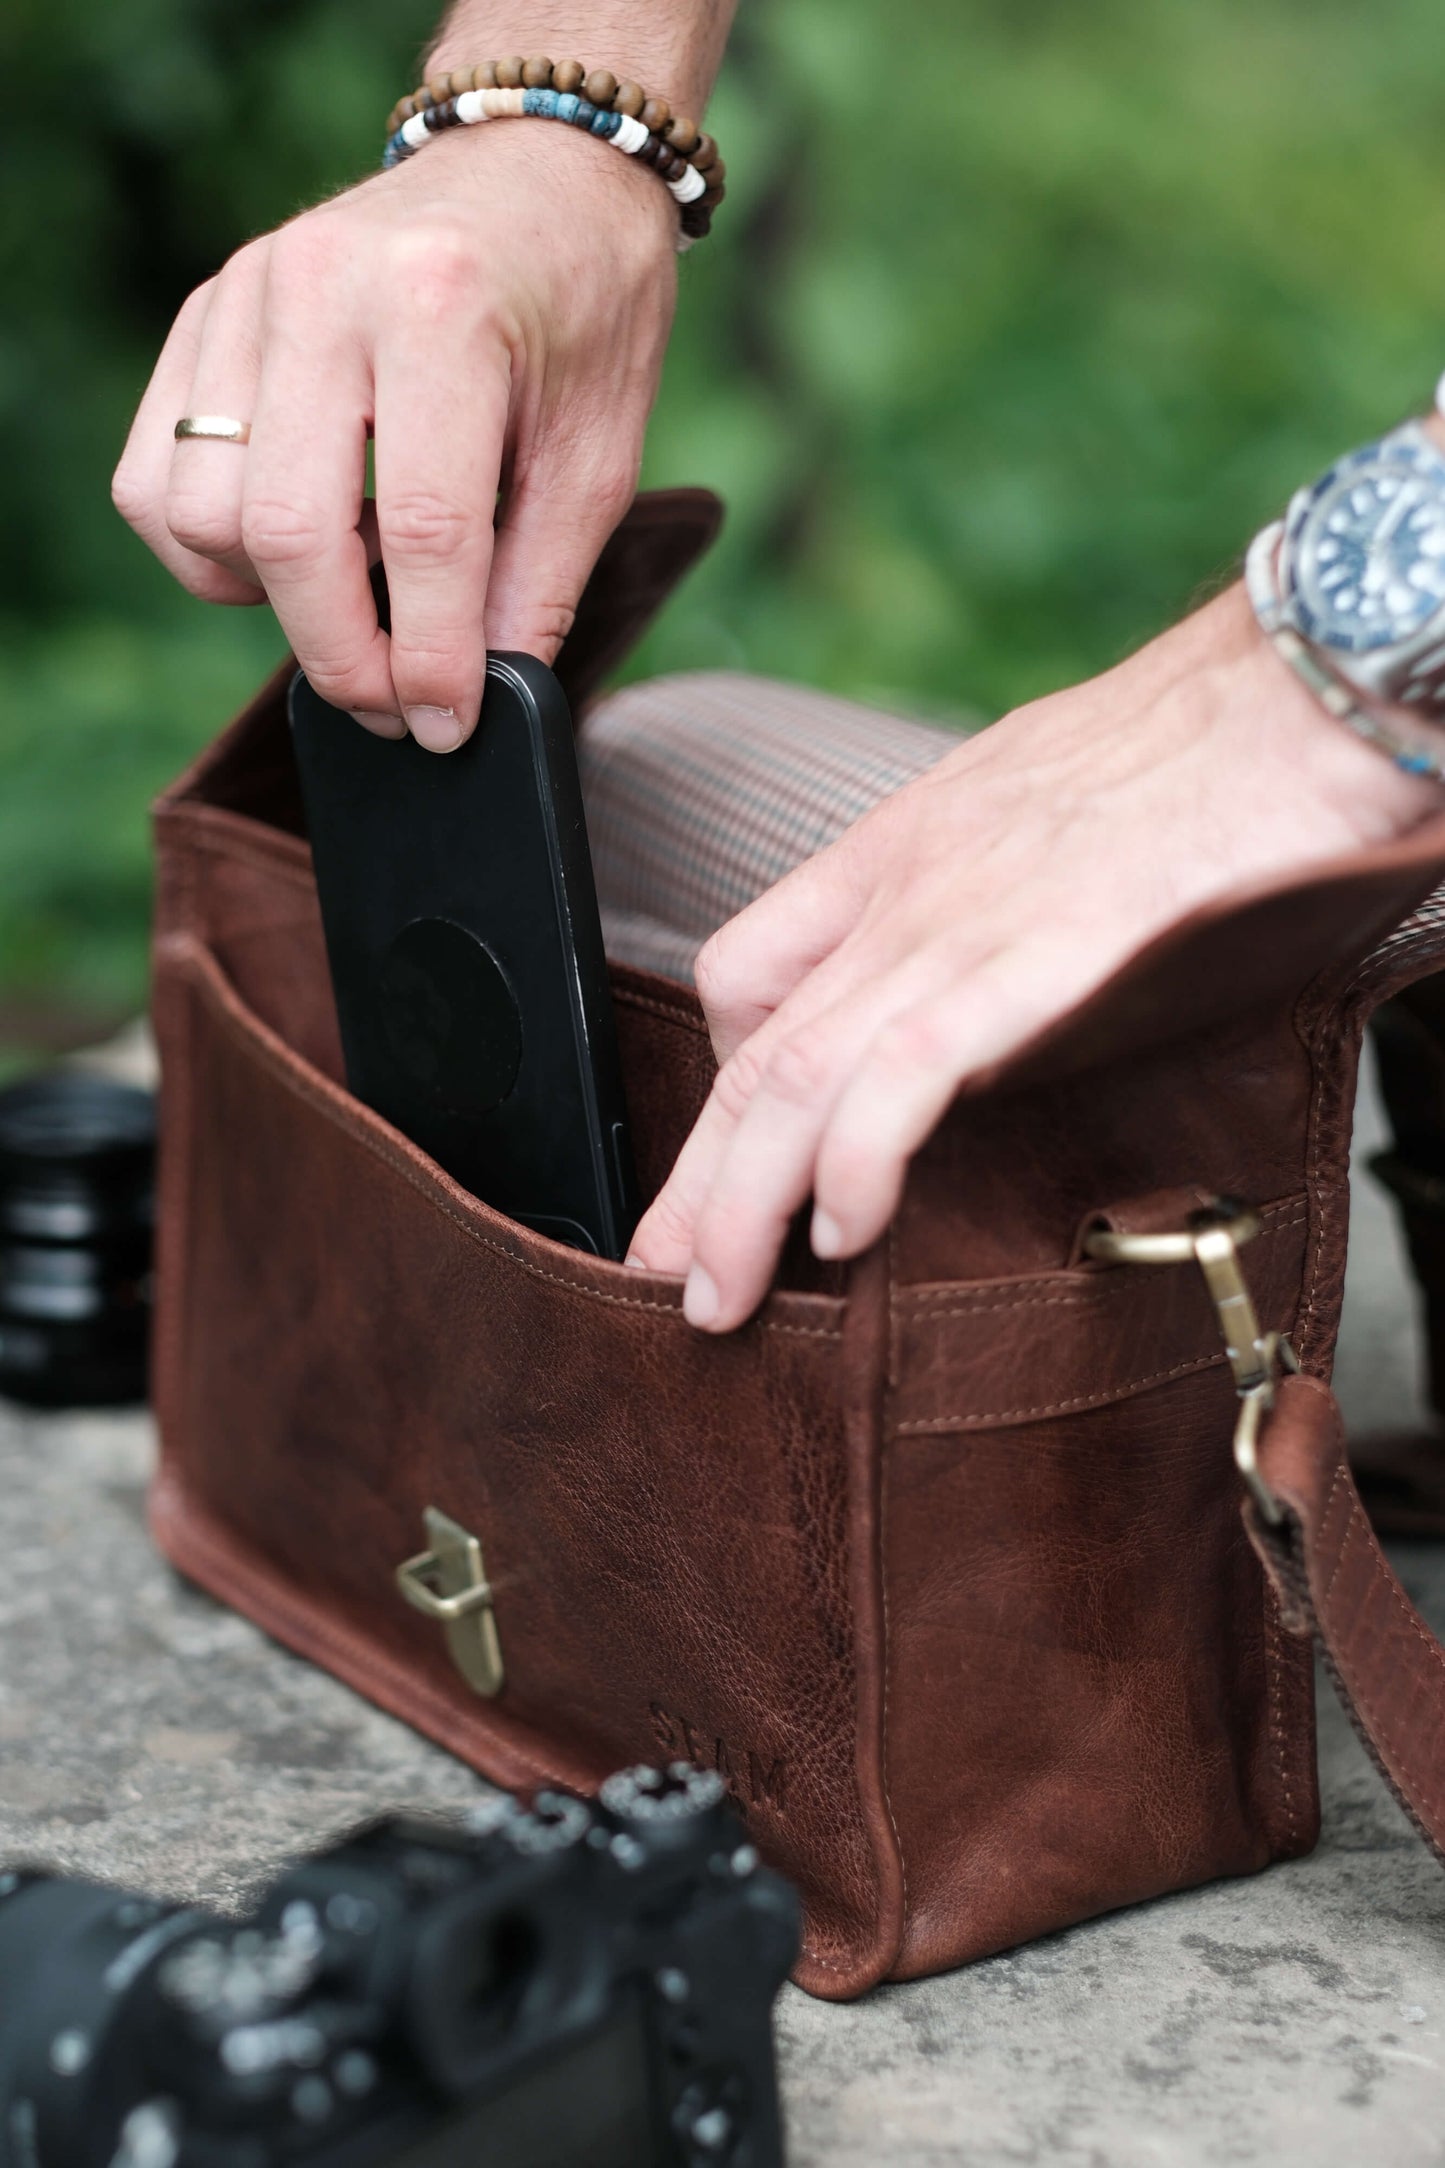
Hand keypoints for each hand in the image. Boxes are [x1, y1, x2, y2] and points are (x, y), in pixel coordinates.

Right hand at [112, 122, 676, 749]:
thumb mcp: (598, 451)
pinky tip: (294, 554)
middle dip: (345, 657)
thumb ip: (537, 580)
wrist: (538, 169)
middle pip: (291, 533)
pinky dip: (212, 551)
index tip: (446, 726)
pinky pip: (155, 477)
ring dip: (275, 602)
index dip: (432, 657)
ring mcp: (247, 294)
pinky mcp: (206, 314)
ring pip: (202, 514)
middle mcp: (325, 288)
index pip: (421, 531)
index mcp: (444, 309)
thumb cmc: (583, 308)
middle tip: (399, 707)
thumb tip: (482, 699)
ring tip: (360, 604)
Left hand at [627, 586, 1443, 1329]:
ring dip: (742, 1203)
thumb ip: (993, 896)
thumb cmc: (1207, 744)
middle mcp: (904, 889)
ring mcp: (957, 922)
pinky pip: (900, 1076)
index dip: (723, 1076)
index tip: (729, 1157)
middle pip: (752, 1048)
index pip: (748, 967)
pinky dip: (853, 1166)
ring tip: (720, 1296)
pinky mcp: (1029, 957)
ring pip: (795, 1078)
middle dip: (697, 1178)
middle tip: (666, 1270)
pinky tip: (840, 1236)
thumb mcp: (1049, 811)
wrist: (1300, 687)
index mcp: (901, 848)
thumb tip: (997, 981)